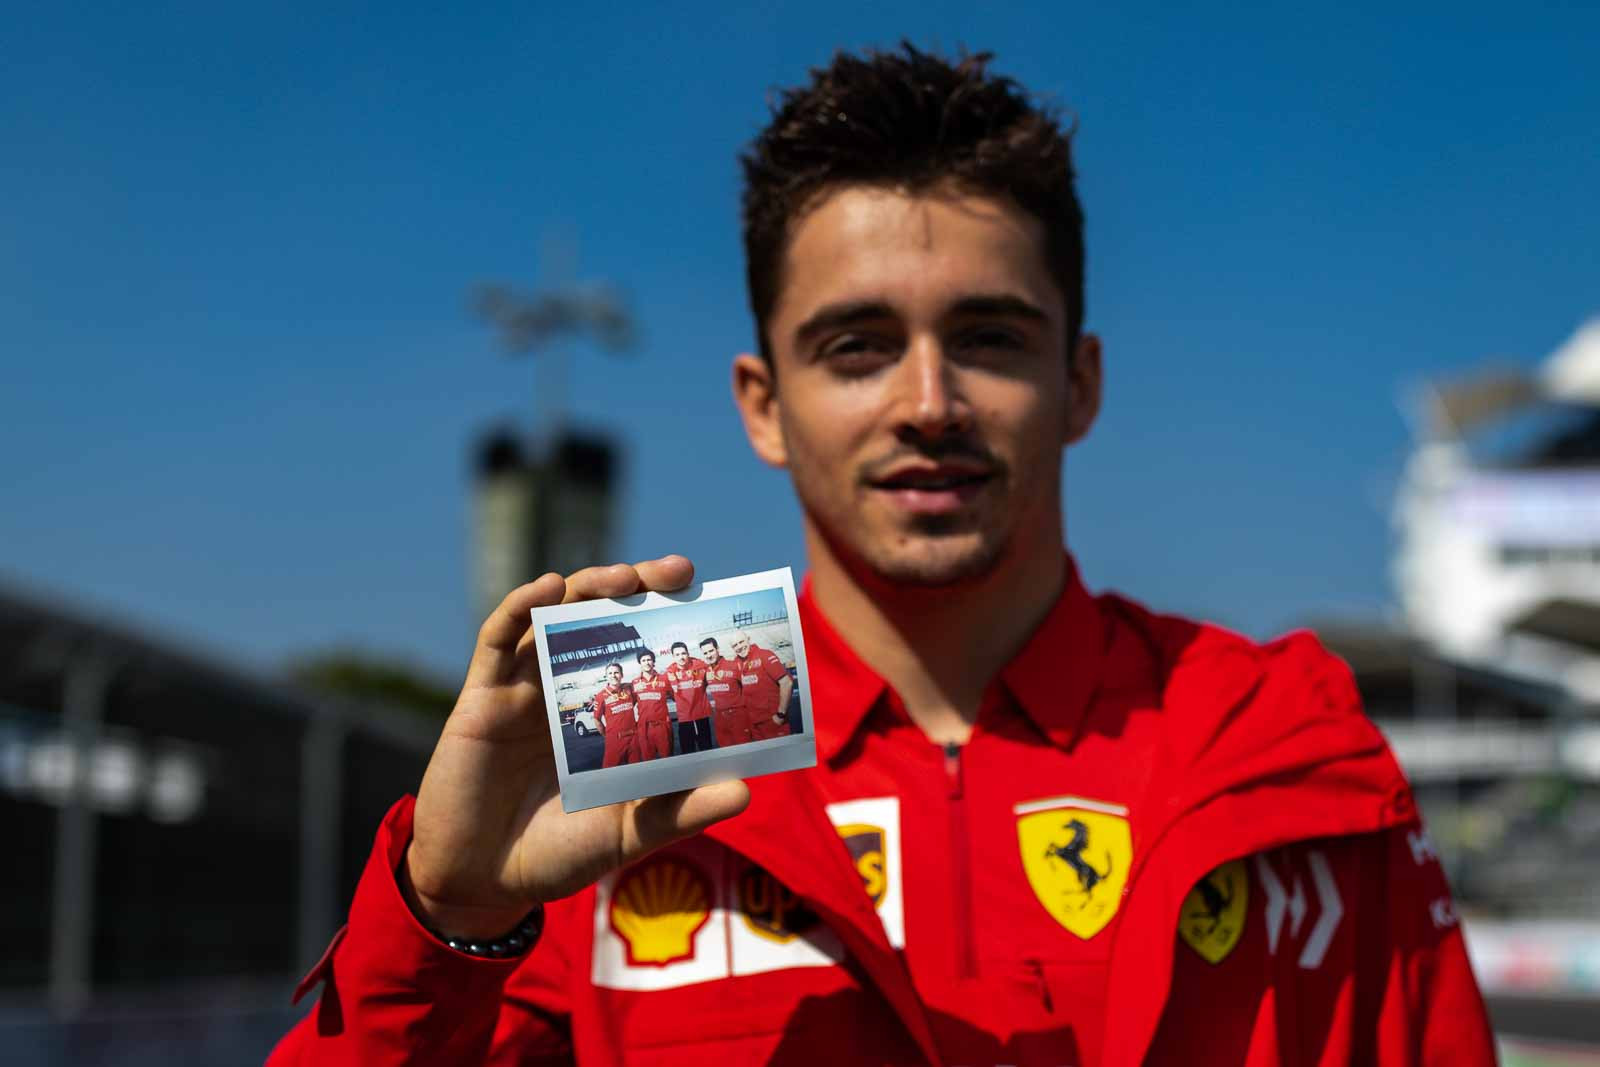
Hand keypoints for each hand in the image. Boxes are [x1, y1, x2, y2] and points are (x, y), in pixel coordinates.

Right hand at [402, 557, 750, 937]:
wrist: (483, 884)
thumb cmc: (558, 855)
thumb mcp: (629, 833)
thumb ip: (680, 811)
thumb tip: (744, 792)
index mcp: (605, 712)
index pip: (643, 649)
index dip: (671, 620)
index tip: (711, 600)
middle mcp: (567, 690)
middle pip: (603, 616)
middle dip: (640, 585)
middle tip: (679, 572)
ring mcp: (523, 690)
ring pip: (554, 615)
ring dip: (587, 586)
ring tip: (623, 576)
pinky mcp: (481, 698)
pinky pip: (497, 639)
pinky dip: (520, 606)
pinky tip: (547, 586)